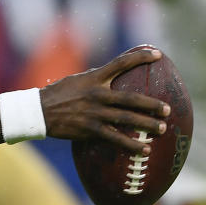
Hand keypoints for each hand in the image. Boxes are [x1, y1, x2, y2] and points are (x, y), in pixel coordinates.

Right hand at [39, 47, 169, 154]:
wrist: (39, 111)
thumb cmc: (59, 94)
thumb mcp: (77, 80)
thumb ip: (96, 79)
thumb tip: (114, 76)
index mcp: (94, 78)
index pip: (121, 63)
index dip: (140, 57)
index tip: (159, 54)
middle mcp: (97, 94)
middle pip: (131, 98)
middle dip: (151, 104)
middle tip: (167, 109)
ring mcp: (94, 113)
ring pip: (127, 119)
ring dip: (147, 124)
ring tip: (162, 128)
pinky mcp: (90, 129)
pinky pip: (115, 138)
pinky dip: (131, 145)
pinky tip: (144, 150)